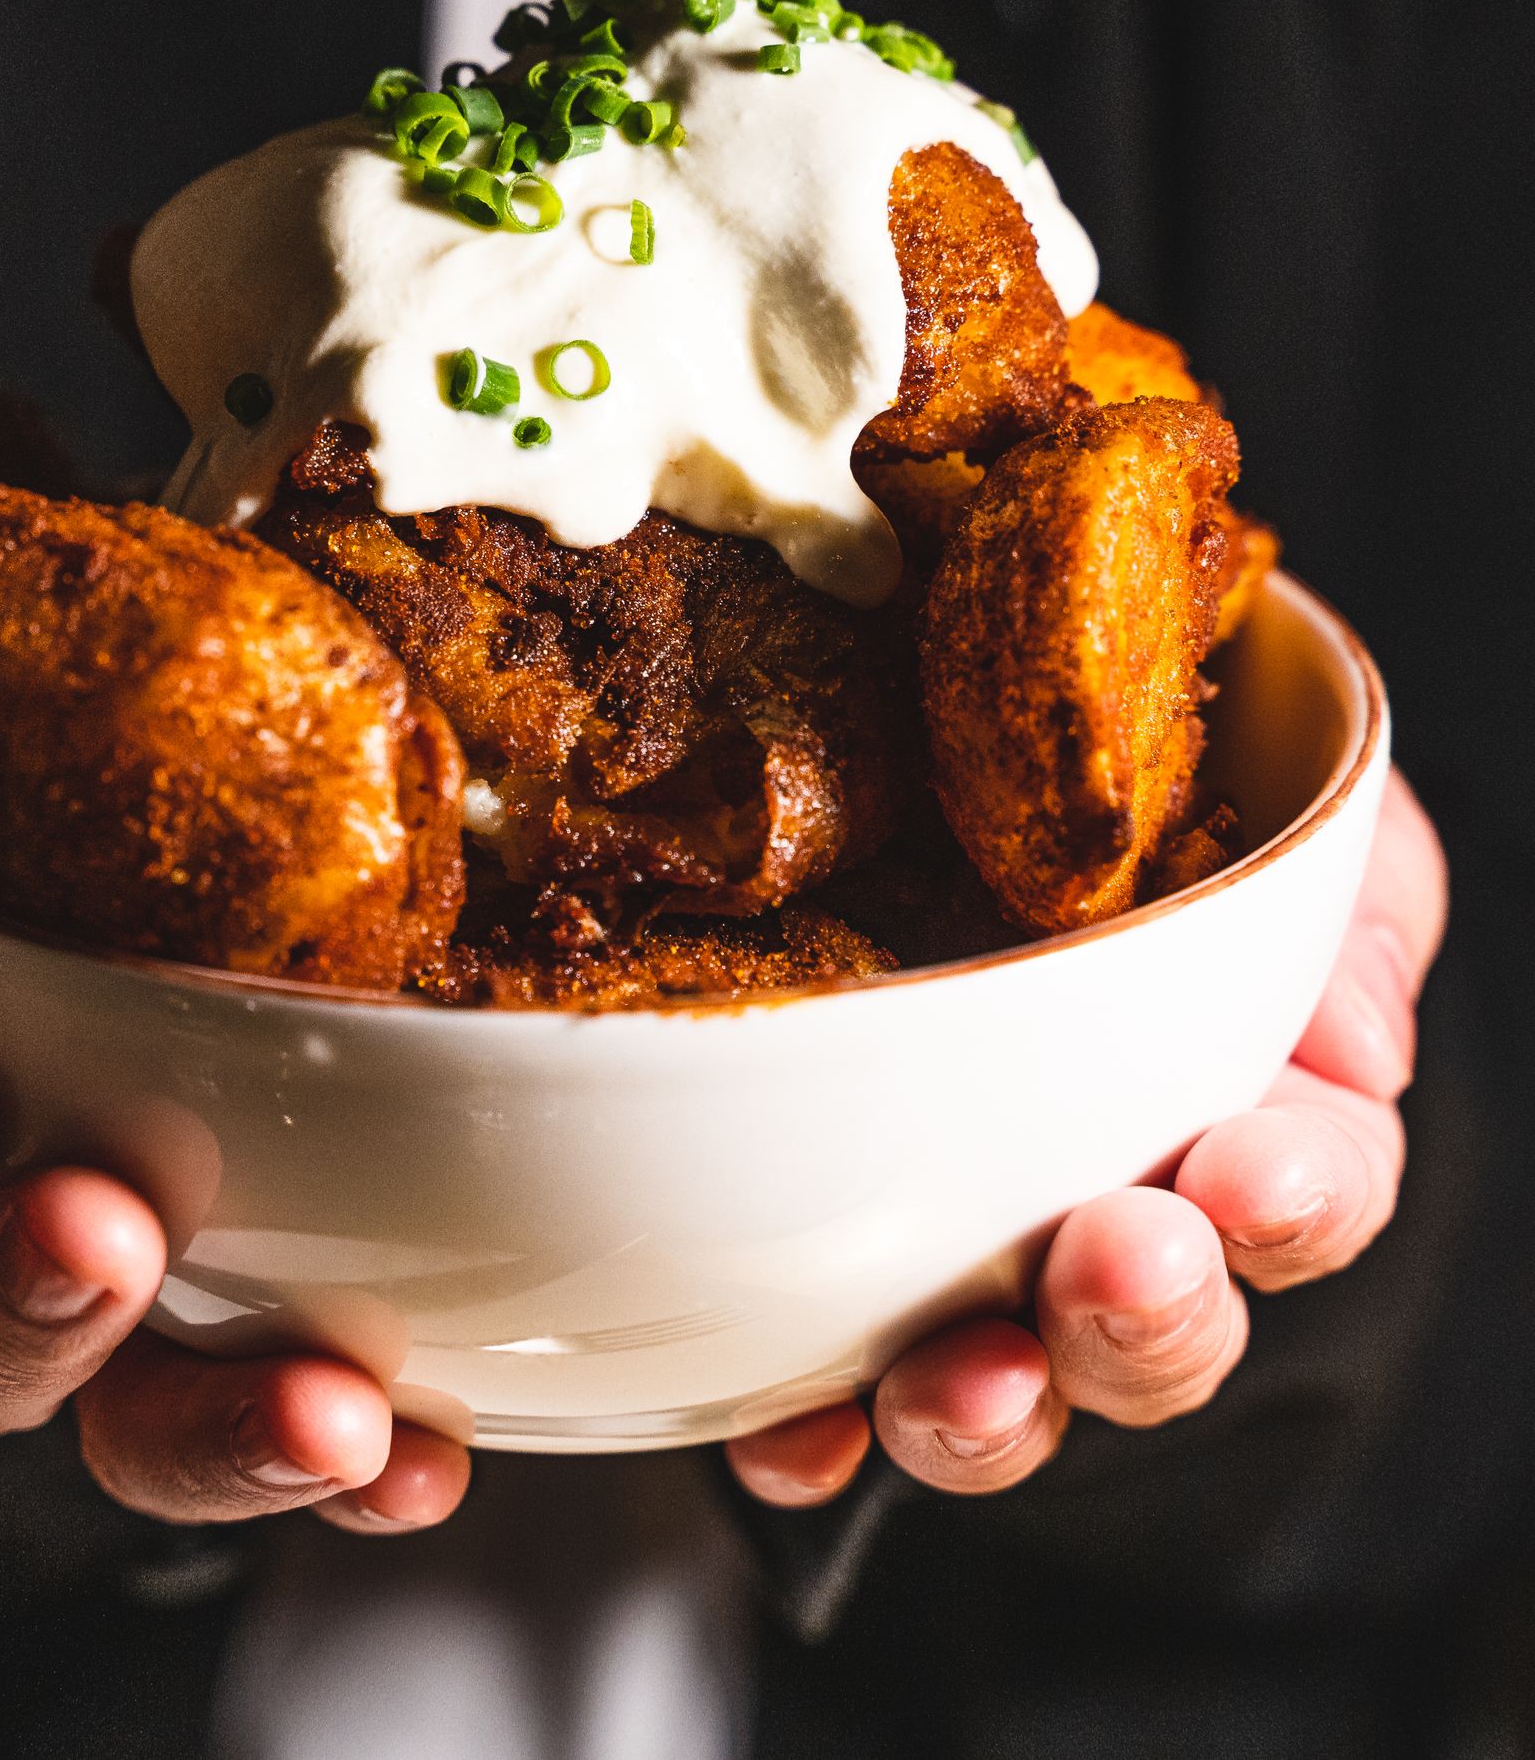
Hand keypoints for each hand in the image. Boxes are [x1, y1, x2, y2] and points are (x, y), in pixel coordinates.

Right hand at [0, 635, 468, 1537]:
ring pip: (128, 1402)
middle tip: (102, 1234)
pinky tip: (428, 1450)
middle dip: (15, 1309)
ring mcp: (135, 1239)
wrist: (118, 683)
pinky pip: (302, 1388)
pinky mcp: (283, 1267)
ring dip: (212, 1424)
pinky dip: (366, 1452)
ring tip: (324, 1407)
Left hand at [728, 768, 1446, 1507]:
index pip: (1303, 1194)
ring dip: (993, 1408)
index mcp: (1234, 1108)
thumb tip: (1353, 1041)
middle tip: (1126, 1258)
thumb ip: (1352, 895)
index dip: (1296, 1203)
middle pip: (1156, 1331)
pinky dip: (809, 1435)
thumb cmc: (1141, 771)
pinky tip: (799, 1430)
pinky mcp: (815, 1271)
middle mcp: (1100, 1209)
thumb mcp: (1276, 784)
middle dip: (1152, 1320)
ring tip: (970, 1376)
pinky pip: (813, 1390)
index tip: (1254, 1169)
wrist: (918, 716)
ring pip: (1000, 1391)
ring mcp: (959, 1257)